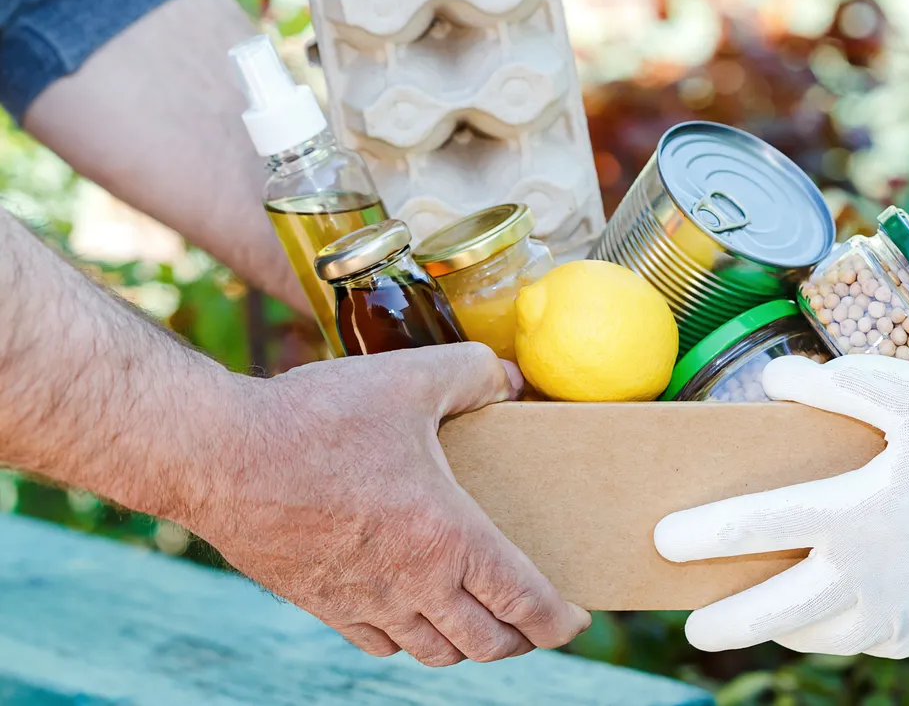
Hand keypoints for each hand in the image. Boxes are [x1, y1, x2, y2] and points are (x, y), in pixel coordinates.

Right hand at [186, 343, 589, 665]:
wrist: (217, 456)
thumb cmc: (315, 419)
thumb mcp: (409, 377)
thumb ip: (475, 373)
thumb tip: (511, 379)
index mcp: (449, 539)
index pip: (526, 605)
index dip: (561, 622)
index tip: (576, 618)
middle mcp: (413, 585)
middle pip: (487, 644)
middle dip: (522, 639)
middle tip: (534, 617)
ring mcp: (365, 602)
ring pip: (435, 652)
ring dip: (468, 644)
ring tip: (480, 617)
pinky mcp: (322, 605)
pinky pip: (381, 645)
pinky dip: (412, 640)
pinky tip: (413, 614)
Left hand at [655, 355, 908, 657]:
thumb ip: (837, 385)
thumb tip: (775, 377)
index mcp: (854, 511)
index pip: (756, 528)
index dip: (703, 535)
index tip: (664, 540)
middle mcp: (871, 571)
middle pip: (778, 610)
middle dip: (728, 622)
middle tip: (694, 630)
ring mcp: (904, 605)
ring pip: (825, 637)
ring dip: (786, 631)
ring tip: (762, 620)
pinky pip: (875, 641)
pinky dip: (845, 635)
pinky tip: (835, 621)